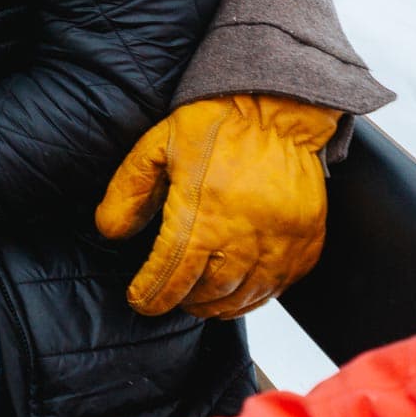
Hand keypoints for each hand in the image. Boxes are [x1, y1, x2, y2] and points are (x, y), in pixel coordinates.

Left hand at [95, 94, 339, 317]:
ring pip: (245, 295)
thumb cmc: (215, 125)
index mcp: (204, 209)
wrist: (276, 110)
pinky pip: (280, 287)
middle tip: (168, 299)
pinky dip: (254, 297)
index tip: (140, 300)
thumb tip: (109, 230)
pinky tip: (237, 292)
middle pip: (209, 290)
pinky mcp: (307, 243)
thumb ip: (129, 189)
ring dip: (217, 306)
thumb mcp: (158, 146)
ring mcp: (281, 242)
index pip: (173, 272)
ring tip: (197, 302)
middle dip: (183, 301)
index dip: (153, 294)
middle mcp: (246, 233)